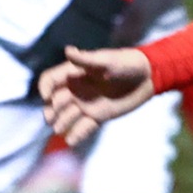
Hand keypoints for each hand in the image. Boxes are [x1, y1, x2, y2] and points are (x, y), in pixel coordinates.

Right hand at [39, 46, 156, 146]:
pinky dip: (76, 135)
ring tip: (59, 130)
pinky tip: (71, 142)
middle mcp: (77, 89)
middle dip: (50, 110)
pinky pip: (84, 127)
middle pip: (55, 101)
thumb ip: (86, 60)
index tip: (47, 97)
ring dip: (60, 124)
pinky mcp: (98, 116)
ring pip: (67, 116)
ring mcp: (86, 104)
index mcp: (75, 73)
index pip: (51, 80)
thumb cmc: (126, 64)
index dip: (45, 88)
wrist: (147, 77)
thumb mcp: (107, 61)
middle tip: (51, 119)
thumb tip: (68, 51)